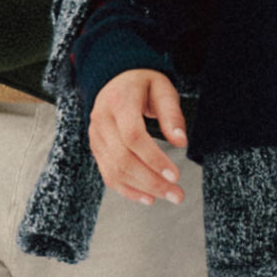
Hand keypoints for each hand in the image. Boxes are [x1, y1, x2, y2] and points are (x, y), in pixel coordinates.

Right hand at [88, 68, 187, 205]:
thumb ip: (171, 114)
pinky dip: (128, 189)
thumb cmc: (143, 84)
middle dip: (151, 181)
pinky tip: (148, 198)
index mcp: (119, 101)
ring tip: (168, 196)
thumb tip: (181, 142)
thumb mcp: (163, 89)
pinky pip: (108, 174)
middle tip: (177, 194)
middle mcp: (102, 120)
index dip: (154, 158)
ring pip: (114, 170)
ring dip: (142, 188)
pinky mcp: (96, 148)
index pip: (133, 136)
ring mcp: (96, 135)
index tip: (175, 175)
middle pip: (123, 158)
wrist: (115, 78)